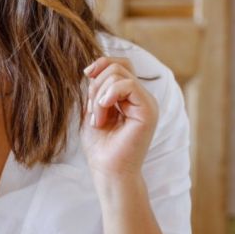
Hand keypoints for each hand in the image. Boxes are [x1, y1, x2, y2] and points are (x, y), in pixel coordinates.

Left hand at [80, 57, 158, 180]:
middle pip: (118, 66)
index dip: (102, 63)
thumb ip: (96, 89)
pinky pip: (128, 85)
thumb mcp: (93, 109)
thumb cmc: (100, 145)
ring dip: (99, 95)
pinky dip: (109, 95)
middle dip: (96, 85)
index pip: (120, 64)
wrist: (108, 170)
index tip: (86, 74)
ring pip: (119, 74)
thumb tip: (92, 69)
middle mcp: (141, 97)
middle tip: (92, 111)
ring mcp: (147, 103)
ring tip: (98, 119)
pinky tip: (103, 113)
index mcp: (131, 97)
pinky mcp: (148, 110)